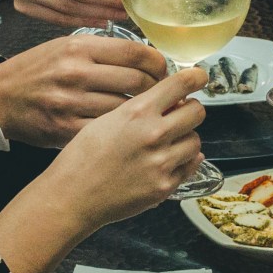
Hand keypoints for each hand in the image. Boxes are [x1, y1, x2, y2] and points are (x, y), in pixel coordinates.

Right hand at [0, 35, 166, 147]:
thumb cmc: (35, 70)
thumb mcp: (65, 46)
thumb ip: (102, 48)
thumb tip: (147, 55)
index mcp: (79, 48)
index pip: (136, 52)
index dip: (158, 63)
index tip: (164, 70)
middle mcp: (76, 74)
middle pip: (138, 82)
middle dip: (159, 91)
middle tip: (164, 96)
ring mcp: (71, 104)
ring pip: (127, 110)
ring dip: (146, 115)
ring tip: (151, 115)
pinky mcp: (66, 130)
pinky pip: (108, 132)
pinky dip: (124, 132)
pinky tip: (129, 131)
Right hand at [41, 65, 210, 227]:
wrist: (72, 195)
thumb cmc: (82, 157)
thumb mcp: (105, 119)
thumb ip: (138, 109)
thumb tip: (167, 102)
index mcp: (136, 112)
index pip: (180, 84)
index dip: (195, 77)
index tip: (199, 77)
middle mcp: (153, 134)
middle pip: (197, 112)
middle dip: (190, 110)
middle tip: (181, 114)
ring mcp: (161, 162)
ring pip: (196, 141)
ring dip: (186, 138)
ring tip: (168, 142)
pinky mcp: (165, 186)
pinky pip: (190, 166)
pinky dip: (183, 161)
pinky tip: (168, 160)